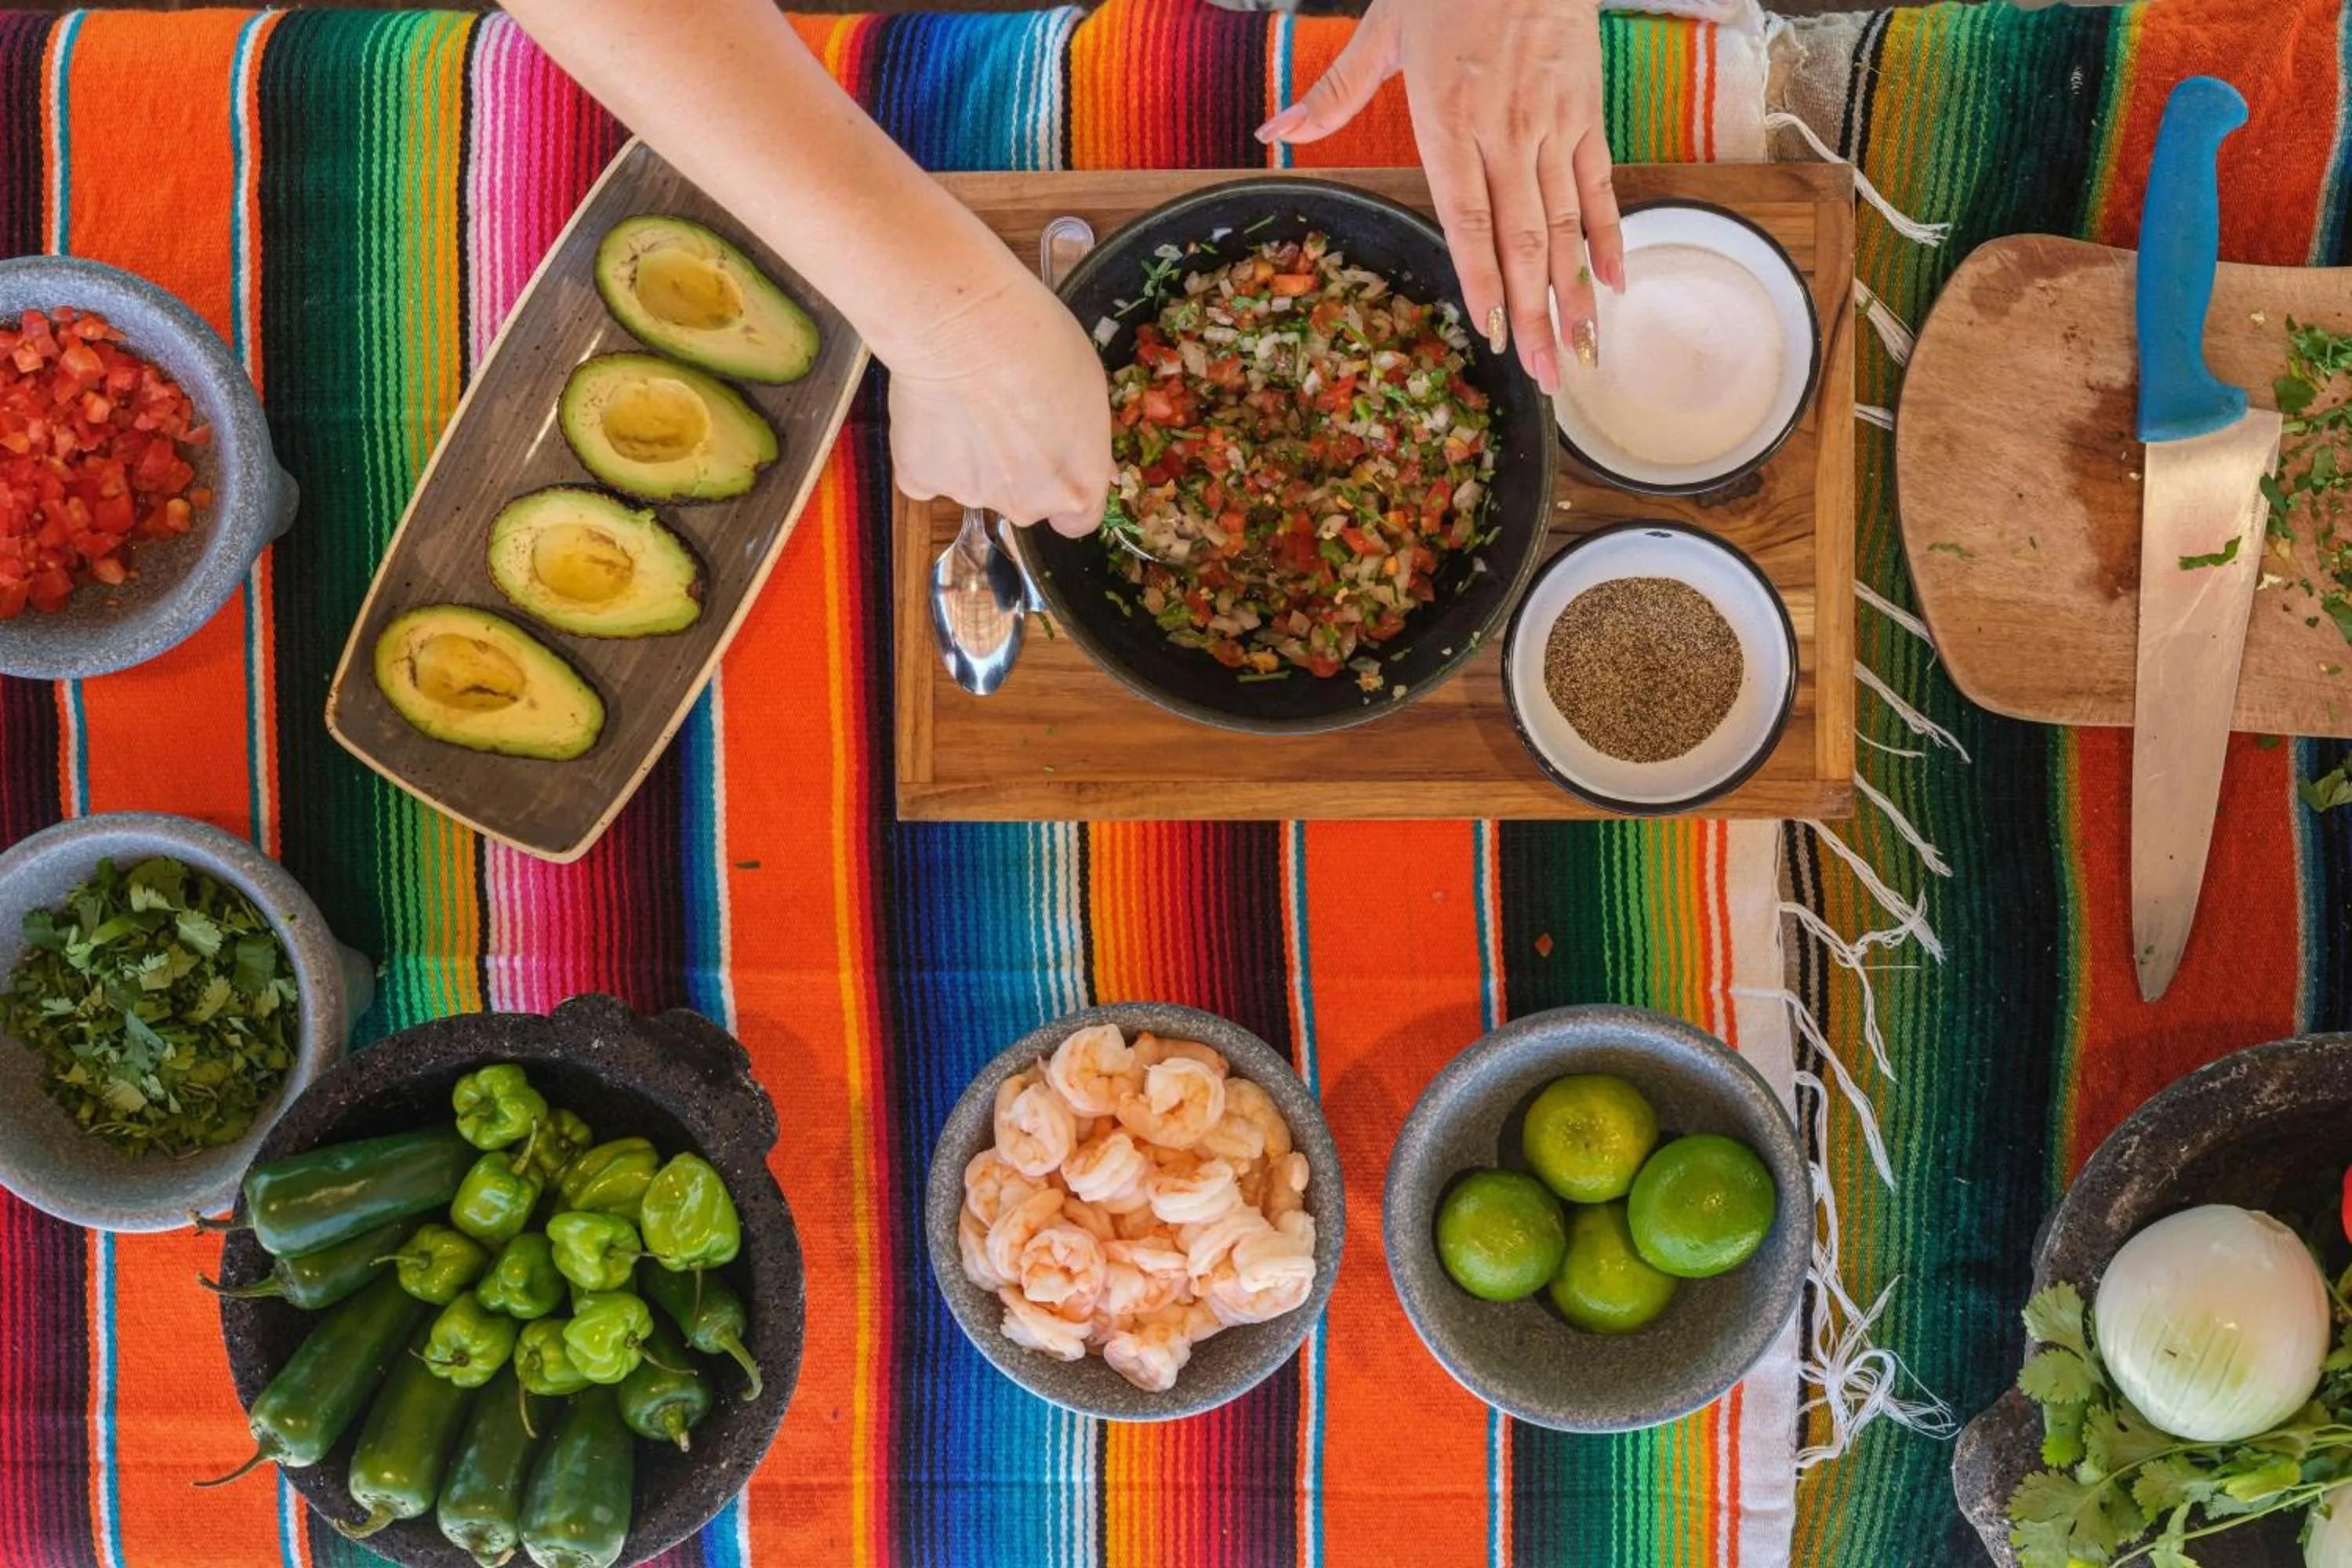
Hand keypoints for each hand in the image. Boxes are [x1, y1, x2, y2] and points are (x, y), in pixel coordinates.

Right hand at [885, 264, 1110, 536]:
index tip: (1056, 461)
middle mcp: (1026, 505)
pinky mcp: (918, 478)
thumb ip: (1088, 442)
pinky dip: (928, 454)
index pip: (1078, 521)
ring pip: (974, 485)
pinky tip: (931, 413)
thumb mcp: (1091, 390)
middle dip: (1018, 469)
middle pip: (1025, 500)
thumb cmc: (1041, 344)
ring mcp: (971, 496)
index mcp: (1076, 488)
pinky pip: (926, 476)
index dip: (1066, 490)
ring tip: (965, 399)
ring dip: (973, 456)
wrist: (965, 327)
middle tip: (1006, 414)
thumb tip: (1098, 471)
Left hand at [1256, 0, 1621, 394]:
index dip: (1481, 280)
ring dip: (1575, 293)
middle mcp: (1505, 132)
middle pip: (1523, 238)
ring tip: (1580, 351)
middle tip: (1545, 376)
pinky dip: (1609, 236)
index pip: (1467, 218)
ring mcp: (1552, 123)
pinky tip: (1613, 285)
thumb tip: (1271, 130)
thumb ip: (1329, 94)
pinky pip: (1599, 185)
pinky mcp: (1586, 110)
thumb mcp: (1380, 31)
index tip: (1492, 334)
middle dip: (1535, 312)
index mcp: (1448, 120)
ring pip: (1566, 222)